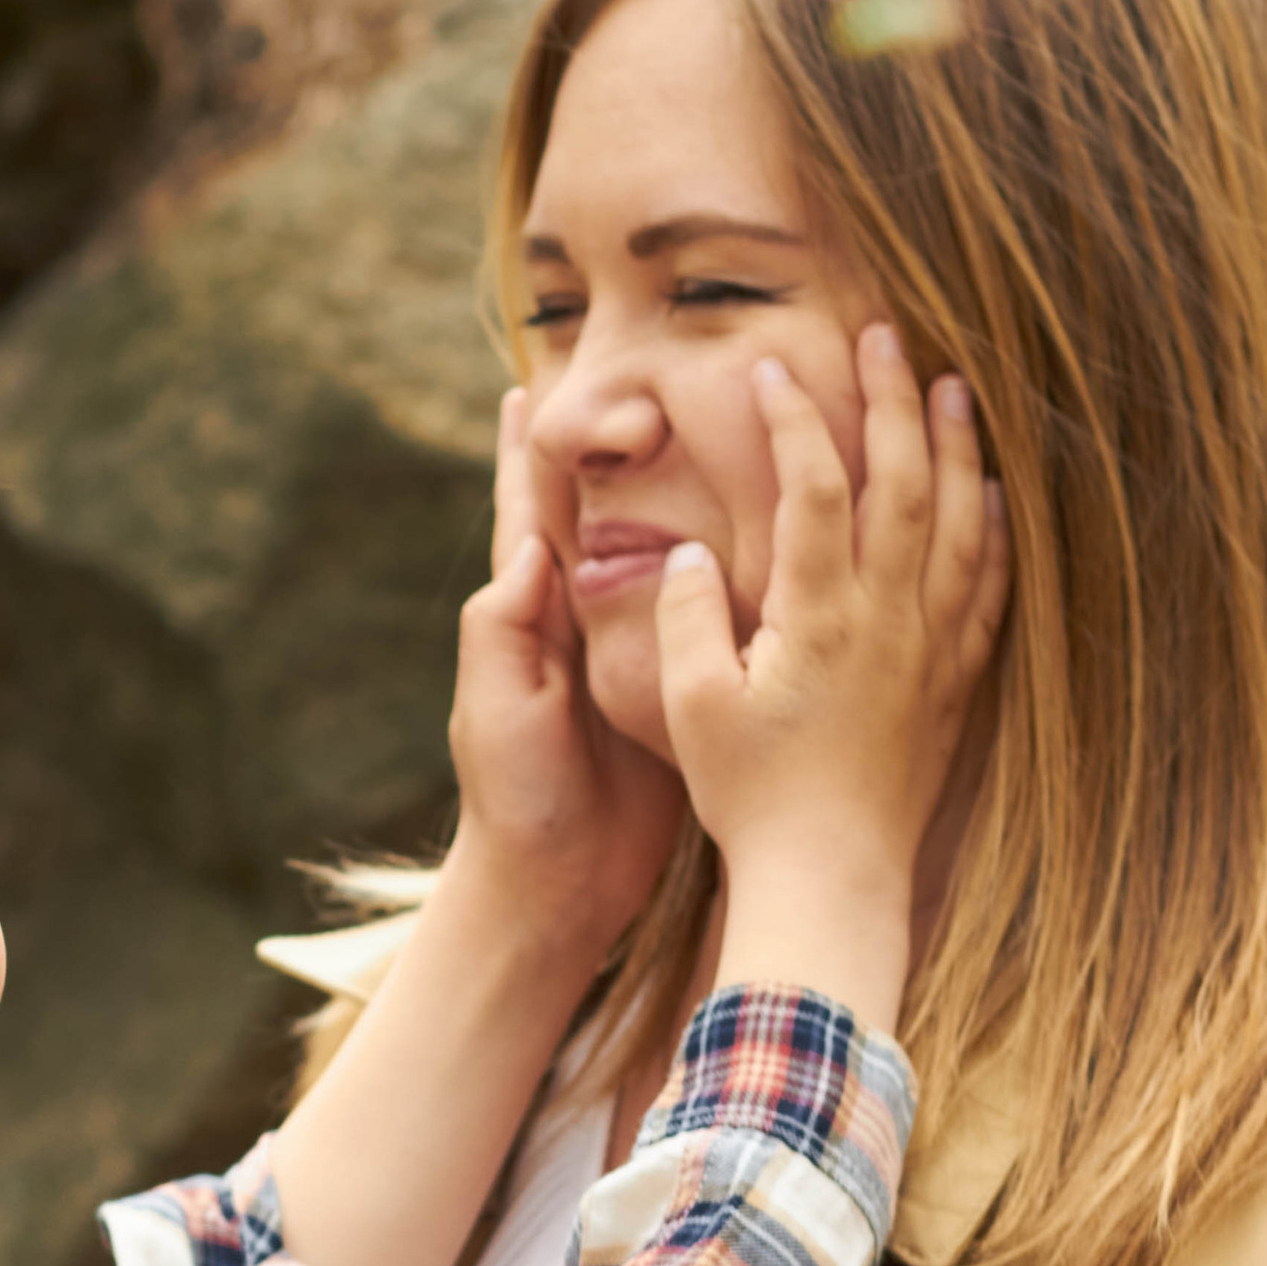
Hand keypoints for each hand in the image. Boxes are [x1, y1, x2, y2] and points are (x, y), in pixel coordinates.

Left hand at [448, 385, 686, 967]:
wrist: (560, 885)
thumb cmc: (517, 796)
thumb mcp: (497, 709)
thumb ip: (504, 628)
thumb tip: (529, 543)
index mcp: (532, 617)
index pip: (529, 512)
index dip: (532, 450)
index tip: (537, 382)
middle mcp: (582, 626)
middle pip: (601, 517)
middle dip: (616, 454)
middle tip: (645, 381)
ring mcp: (633, 658)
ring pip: (664, 560)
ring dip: (690, 501)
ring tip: (725, 435)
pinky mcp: (677, 694)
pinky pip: (707, 623)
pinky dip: (729, 577)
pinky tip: (769, 538)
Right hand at [659, 325, 1010, 1031]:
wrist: (830, 878)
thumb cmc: (750, 798)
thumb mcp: (692, 707)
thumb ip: (688, 619)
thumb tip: (690, 553)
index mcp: (816, 616)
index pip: (813, 486)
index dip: (796, 418)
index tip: (774, 371)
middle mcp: (886, 619)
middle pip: (904, 481)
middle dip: (894, 399)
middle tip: (885, 338)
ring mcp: (930, 648)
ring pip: (961, 522)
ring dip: (958, 447)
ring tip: (953, 388)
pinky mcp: (954, 682)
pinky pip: (990, 588)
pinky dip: (998, 529)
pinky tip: (996, 494)